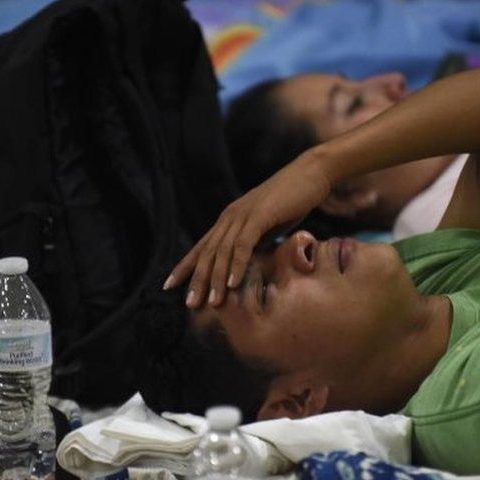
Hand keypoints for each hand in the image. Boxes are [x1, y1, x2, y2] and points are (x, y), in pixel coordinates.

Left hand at [165, 150, 333, 307]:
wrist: (311, 175)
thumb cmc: (290, 202)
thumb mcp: (266, 227)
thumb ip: (253, 243)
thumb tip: (245, 266)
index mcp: (229, 220)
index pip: (202, 246)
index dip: (185, 266)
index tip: (169, 286)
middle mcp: (230, 217)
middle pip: (207, 252)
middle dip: (197, 280)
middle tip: (190, 305)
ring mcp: (244, 215)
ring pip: (222, 251)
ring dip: (216, 278)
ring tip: (212, 302)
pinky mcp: (260, 215)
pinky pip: (244, 243)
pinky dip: (236, 264)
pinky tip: (233, 283)